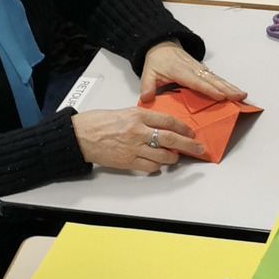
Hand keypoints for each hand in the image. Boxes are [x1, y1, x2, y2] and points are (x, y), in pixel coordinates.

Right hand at [72, 104, 203, 171]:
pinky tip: (158, 163)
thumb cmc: (98, 122)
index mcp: (137, 115)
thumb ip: (142, 118)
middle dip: (188, 144)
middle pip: (170, 138)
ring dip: (173, 157)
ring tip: (176, 156)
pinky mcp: (127, 161)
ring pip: (163, 156)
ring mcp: (133, 147)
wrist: (79, 136)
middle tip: (198, 148)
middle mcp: (138, 131)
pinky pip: (150, 166)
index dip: (183, 127)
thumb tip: (159, 125)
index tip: (190, 131)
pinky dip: (157, 166)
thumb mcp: (123, 112)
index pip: (167, 120)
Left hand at [138, 42, 244, 103]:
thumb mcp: (148, 72)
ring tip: (242, 95)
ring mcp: (200, 69)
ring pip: (217, 79)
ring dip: (230, 86)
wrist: (162, 44)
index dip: (209, 89)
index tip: (221, 96)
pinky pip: (217, 78)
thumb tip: (146, 98)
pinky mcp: (203, 71)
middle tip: (239, 97)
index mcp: (181, 71)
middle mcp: (194, 70)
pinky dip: (228, 85)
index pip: (197, 82)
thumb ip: (147, 86)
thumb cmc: (157, 60)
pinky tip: (236, 91)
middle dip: (226, 88)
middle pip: (212, 80)